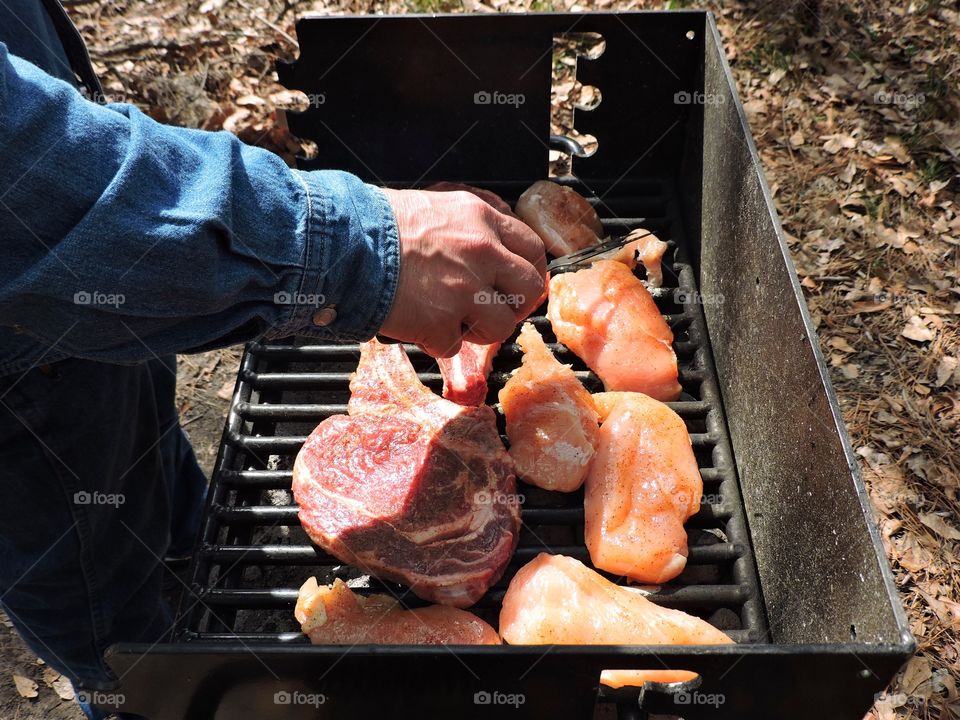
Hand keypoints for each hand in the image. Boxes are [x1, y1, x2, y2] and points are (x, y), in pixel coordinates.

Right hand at [378, 188, 545, 357]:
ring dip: (479, 331)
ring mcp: (465, 290)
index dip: (529, 271)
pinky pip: (453, 346)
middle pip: (530, 288)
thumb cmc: (375, 224)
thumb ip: (467, 230)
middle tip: (493, 311)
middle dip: (515, 305)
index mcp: (481, 220)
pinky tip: (418, 325)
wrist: (342, 244)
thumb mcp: (434, 208)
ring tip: (452, 322)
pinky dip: (436, 342)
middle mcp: (482, 252)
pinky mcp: (442, 323)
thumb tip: (486, 253)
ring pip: (502, 326)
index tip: (518, 285)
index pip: (533, 247)